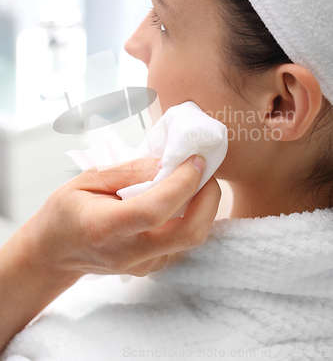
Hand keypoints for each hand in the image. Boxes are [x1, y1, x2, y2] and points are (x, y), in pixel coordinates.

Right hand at [27, 155, 220, 279]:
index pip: (155, 210)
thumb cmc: (66, 211)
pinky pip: (182, 240)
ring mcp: (143, 265)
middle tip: (207, 172)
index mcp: (105, 227)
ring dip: (204, 207)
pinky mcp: (153, 266)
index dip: (182, 184)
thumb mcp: (87, 180)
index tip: (196, 160)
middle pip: (188, 233)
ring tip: (195, 180)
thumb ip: (128, 171)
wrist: (55, 252)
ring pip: (191, 238)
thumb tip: (168, 163)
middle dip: (209, 199)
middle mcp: (128, 253)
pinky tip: (179, 198)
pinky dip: (191, 216)